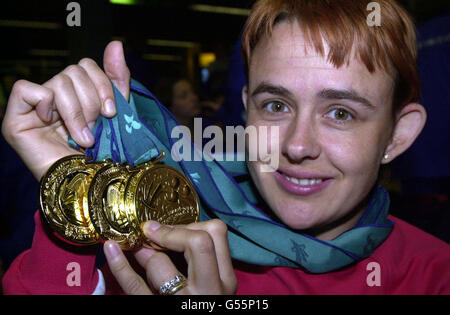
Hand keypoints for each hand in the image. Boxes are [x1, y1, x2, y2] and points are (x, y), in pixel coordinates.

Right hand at [1, 41, 129, 180]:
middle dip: (92, 101)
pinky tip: (52, 125)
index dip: (103, 84)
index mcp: (78, 94)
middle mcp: (56, 96)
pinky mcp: (16, 117)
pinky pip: (28, 89)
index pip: (88, 65)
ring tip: (82, 137)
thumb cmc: (102, 154)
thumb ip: (115, 79)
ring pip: (59, 80)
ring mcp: (35, 106)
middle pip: (75, 70)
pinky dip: (47, 106)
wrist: (88, 184)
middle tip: (94, 129)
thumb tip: (116, 44)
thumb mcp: (116, 113)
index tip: (111, 112)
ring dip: (77, 112)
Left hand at [104, 219, 236, 294]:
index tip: (173, 231)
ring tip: (137, 250)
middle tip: (153, 235)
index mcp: (224, 280)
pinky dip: (119, 264)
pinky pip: (134, 285)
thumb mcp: (209, 284)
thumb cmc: (196, 303)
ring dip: (144, 253)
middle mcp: (209, 291)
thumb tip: (163, 228)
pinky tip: (111, 249)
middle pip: (199, 242)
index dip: (191, 226)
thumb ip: (198, 260)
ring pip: (161, 263)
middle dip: (171, 233)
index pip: (216, 233)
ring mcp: (183, 304)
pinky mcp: (155, 311)